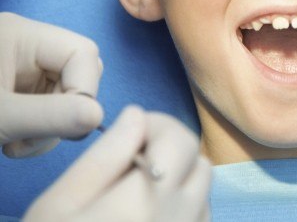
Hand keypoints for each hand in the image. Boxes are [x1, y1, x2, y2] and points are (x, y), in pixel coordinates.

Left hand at [0, 12, 103, 157]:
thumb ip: (50, 116)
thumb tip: (99, 117)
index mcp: (22, 34)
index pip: (82, 52)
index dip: (85, 88)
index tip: (72, 125)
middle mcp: (27, 44)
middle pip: (79, 70)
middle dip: (67, 108)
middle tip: (39, 135)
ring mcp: (23, 66)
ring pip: (67, 92)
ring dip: (52, 124)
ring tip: (16, 143)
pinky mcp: (18, 86)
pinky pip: (51, 104)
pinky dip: (40, 128)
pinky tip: (13, 139)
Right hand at [24, 106, 211, 221]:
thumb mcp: (62, 203)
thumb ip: (106, 155)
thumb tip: (138, 115)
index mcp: (147, 197)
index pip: (179, 138)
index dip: (156, 126)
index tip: (131, 135)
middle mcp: (180, 216)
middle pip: (196, 159)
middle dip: (170, 148)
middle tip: (134, 161)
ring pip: (203, 187)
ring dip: (180, 177)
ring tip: (142, 191)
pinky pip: (202, 215)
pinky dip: (186, 205)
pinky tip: (154, 217)